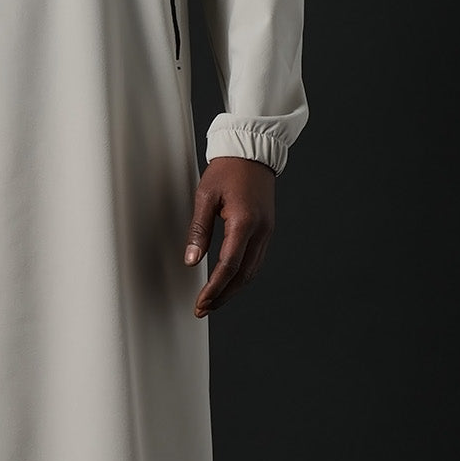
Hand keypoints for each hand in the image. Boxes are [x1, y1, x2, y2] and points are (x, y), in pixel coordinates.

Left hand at [184, 156, 274, 316]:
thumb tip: (192, 261)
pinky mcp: (266, 229)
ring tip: (214, 301)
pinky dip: (242, 276)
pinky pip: (256, 260)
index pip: (229, 266)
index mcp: (244, 223)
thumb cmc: (227, 170)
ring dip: (233, 289)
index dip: (214, 288)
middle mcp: (260, 231)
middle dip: (223, 295)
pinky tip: (229, 281)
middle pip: (244, 276)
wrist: (252, 152)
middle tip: (204, 308)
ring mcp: (267, 231)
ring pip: (252, 271)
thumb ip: (198, 230)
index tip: (201, 302)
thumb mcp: (205, 196)